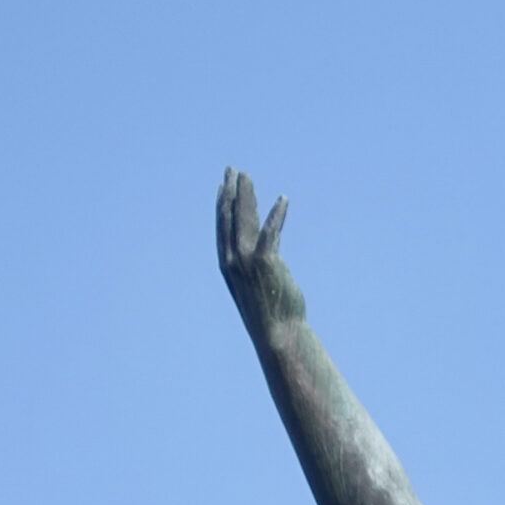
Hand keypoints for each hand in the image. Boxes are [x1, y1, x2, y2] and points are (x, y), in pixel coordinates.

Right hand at [216, 169, 303, 332]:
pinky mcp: (266, 262)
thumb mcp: (257, 288)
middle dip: (230, 192)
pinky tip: (282, 199)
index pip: (222, 228)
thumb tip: (266, 265)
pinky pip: (271, 231)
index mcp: (227, 265)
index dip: (222, 205)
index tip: (223, 187)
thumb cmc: (271, 315)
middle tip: (232, 171)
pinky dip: (276, 214)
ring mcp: (247, 260)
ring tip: (247, 176)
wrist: (277, 334)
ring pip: (244, 219)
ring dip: (246, 195)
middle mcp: (232, 260)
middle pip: (229, 217)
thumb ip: (256, 271)